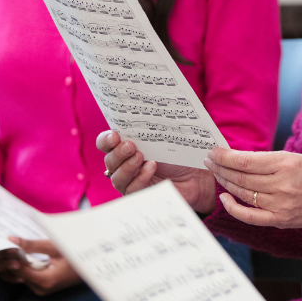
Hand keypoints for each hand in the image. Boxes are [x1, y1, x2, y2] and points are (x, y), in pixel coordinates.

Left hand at [0, 237, 81, 295]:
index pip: (18, 270)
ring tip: (14, 249)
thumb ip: (30, 245)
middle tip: (7, 245)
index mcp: (45, 281)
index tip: (5, 244)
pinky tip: (22, 256)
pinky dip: (23, 268)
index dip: (10, 257)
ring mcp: (42, 290)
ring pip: (21, 277)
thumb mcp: (53, 247)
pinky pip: (27, 278)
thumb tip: (10, 240)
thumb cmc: (73, 255)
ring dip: (16, 263)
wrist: (89, 267)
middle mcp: (41, 289)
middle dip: (11, 260)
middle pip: (18, 275)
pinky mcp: (42, 288)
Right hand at [97, 130, 216, 212]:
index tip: (115, 135)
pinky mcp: (141, 195)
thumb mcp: (165, 137)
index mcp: (125, 146)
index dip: (106, 139)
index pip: (105, 143)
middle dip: (118, 153)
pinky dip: (140, 178)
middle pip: (109, 161)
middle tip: (131, 145)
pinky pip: (132, 189)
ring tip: (140, 157)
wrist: (196, 175)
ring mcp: (131, 181)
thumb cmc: (179, 153)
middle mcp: (124, 164)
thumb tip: (148, 105)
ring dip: (127, 167)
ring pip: (117, 177)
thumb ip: (152, 127)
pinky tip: (151, 168)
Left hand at [204, 147, 301, 231]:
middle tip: (209, 160)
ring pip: (243, 194)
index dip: (225, 156)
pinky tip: (224, 198)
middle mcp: (282, 185)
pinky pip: (250, 216)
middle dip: (221, 167)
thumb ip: (270, 161)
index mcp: (287, 163)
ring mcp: (281, 205)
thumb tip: (240, 159)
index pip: (245, 161)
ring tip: (216, 174)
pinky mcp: (282, 220)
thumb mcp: (298, 157)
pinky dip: (234, 208)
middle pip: (241, 177)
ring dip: (225, 183)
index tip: (214, 151)